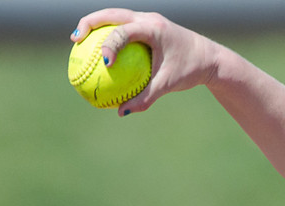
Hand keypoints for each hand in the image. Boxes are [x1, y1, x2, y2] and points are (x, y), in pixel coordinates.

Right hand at [70, 8, 218, 115]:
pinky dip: (107, 36)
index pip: (125, 31)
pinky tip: (96, 54)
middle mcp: (148, 19)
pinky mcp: (146, 26)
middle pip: (111, 14)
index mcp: (154, 28)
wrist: (209, 57)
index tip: (104, 62)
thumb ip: (145, 99)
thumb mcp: (168, 85)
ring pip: (114, 16)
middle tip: (75, 39)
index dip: (110, 43)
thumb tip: (121, 112)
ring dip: (95, 25)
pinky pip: (121, 28)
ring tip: (77, 41)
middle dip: (90, 23)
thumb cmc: (190, 70)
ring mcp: (146, 19)